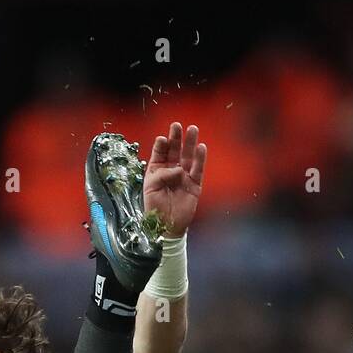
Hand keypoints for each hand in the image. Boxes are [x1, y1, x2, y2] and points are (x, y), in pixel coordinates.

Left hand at [143, 122, 206, 236]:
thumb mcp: (150, 189)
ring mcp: (184, 177)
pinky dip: (200, 159)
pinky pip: (198, 170)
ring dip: (190, 143)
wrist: (166, 227)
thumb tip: (178, 169)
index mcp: (157, 170)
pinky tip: (201, 147)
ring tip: (192, 129)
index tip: (163, 139)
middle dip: (176, 138)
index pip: (160, 153)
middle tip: (177, 125)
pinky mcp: (194, 185)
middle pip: (174, 151)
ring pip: (188, 157)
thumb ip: (161, 175)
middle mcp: (171, 171)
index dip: (161, 145)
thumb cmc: (155, 208)